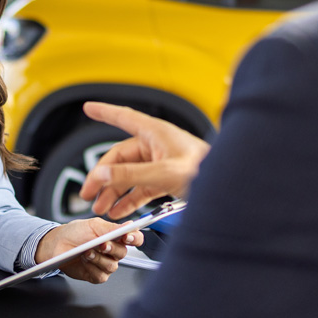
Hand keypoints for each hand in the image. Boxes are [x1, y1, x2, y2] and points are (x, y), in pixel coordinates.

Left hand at [35, 218, 143, 283]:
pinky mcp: (96, 275)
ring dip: (98, 258)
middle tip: (101, 244)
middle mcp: (113, 251)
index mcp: (115, 236)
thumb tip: (130, 226)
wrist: (56, 245)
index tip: (126, 237)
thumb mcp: (93, 225)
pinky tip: (84, 261)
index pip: (134, 239)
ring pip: (111, 266)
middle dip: (111, 248)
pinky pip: (101, 276)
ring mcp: (105, 264)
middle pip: (123, 253)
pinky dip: (92, 268)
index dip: (134, 238)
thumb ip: (112, 228)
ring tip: (86, 252)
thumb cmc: (74, 233)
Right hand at [79, 101, 209, 218]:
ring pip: (128, 175)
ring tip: (101, 207)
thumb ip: (131, 175)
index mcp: (156, 133)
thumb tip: (103, 175)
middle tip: (89, 194)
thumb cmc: (206, 171)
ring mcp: (161, 163)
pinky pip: (141, 188)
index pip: (124, 117)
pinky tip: (119, 210)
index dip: (105, 112)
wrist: (228, 189)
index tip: (89, 107)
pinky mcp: (166, 179)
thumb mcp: (164, 173)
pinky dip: (128, 199)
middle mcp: (156, 145)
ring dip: (113, 192)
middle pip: (120, 158)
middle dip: (102, 177)